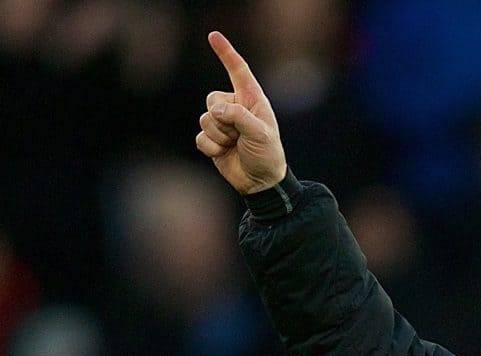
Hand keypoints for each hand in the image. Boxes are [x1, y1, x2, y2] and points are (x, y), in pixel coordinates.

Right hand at [196, 31, 286, 194]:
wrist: (261, 182)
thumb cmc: (268, 155)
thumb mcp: (261, 133)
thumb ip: (240, 117)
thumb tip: (215, 110)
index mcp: (252, 100)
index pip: (238, 71)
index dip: (226, 53)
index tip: (213, 36)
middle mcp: (235, 108)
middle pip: (212, 99)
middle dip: (223, 119)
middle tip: (240, 135)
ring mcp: (222, 123)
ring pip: (204, 119)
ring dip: (219, 136)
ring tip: (235, 145)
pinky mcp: (211, 139)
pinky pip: (200, 137)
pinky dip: (211, 147)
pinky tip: (224, 154)